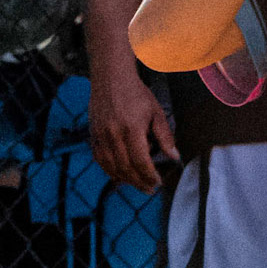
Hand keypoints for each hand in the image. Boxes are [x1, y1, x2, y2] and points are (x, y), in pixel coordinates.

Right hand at [89, 67, 177, 193]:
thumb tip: (174, 156)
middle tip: (150, 189)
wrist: (111, 78)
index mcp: (132, 129)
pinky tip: (119, 175)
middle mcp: (114, 134)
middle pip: (126, 168)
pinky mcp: (93, 135)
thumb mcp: (156, 112)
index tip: (158, 182)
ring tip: (137, 184)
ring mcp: (101, 136)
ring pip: (111, 167)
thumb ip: (164, 136)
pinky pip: (99, 159)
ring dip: (125, 179)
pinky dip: (109, 170)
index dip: (150, 175)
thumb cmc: (136, 93)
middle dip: (139, 182)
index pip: (141, 161)